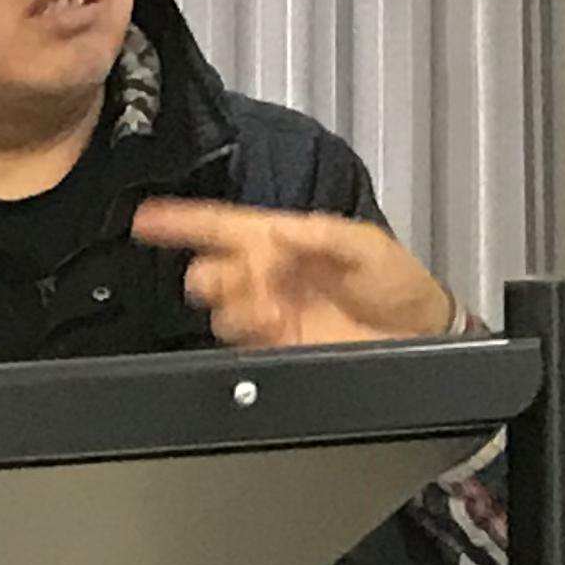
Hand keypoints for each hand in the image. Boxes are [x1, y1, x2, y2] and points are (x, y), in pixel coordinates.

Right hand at [132, 199, 456, 346]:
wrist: (418, 335)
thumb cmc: (398, 283)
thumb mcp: (362, 243)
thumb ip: (317, 235)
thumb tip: (275, 233)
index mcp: (284, 240)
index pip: (222, 225)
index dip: (182, 221)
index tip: (147, 217)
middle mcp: (270, 276)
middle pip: (212, 269)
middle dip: (216, 271)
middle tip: (244, 276)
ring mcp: (270, 313)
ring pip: (221, 307)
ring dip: (237, 304)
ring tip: (271, 305)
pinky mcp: (275, 347)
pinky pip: (239, 340)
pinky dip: (247, 330)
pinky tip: (272, 323)